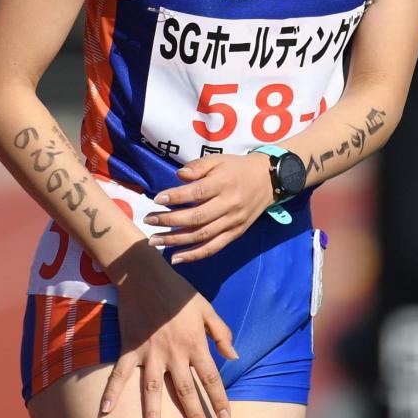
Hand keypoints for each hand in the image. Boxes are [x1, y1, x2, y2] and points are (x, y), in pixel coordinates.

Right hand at [100, 240, 238, 417]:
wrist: (146, 275)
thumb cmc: (179, 291)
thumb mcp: (206, 308)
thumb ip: (221, 333)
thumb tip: (234, 356)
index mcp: (195, 343)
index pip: (211, 378)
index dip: (219, 400)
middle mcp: (174, 353)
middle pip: (185, 391)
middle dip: (194, 416)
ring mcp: (150, 352)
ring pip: (152, 390)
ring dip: (153, 414)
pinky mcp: (130, 348)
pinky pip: (119, 373)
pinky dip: (111, 392)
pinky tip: (105, 411)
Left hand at [144, 152, 274, 262]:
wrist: (268, 180)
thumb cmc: (237, 168)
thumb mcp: (219, 159)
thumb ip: (198, 166)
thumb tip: (178, 176)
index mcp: (224, 183)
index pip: (197, 193)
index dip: (176, 197)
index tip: (157, 200)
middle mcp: (229, 204)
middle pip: (197, 218)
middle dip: (170, 222)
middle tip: (149, 221)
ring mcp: (233, 222)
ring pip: (202, 236)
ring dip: (176, 241)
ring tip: (154, 241)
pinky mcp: (235, 234)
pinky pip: (213, 248)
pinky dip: (194, 255)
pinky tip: (176, 258)